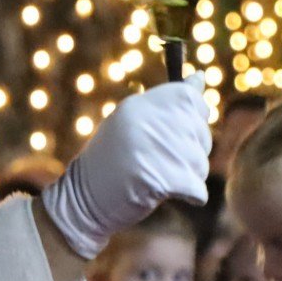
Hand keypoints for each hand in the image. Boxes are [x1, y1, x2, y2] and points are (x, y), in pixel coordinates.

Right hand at [41, 78, 212, 258]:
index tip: (188, 129)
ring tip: (164, 179)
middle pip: (198, 130)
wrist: (82, 202)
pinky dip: (192, 196)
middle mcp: (144, 123)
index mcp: (136, 107)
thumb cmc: (112, 162)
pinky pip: (197, 187)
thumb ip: (165, 105)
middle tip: (170, 163)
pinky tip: (171, 195)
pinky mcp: (159, 180)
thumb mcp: (133, 124)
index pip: (187, 97)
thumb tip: (200, 78)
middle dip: (196, 149)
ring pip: (199, 161)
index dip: (197, 114)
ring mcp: (151, 150)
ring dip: (191, 175)